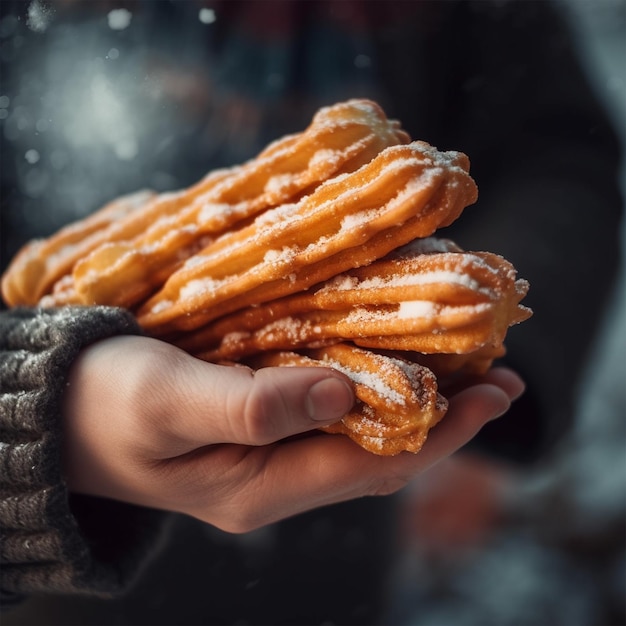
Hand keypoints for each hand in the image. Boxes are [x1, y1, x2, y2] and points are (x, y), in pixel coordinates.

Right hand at [62, 336, 524, 532]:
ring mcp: (266, 456)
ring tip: (462, 368)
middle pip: (377, 457)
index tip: (492, 396)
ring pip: (360, 437)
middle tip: (498, 378)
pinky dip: (371, 390)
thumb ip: (251, 405)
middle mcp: (273, 479)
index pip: (370, 467)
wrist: (59, 410)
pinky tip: (390, 361)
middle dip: (443, 422)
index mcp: (257, 488)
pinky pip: (330, 415)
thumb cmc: (104, 405)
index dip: (439, 435)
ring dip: (414, 405)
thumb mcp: (166, 403)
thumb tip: (345, 393)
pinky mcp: (257, 426)